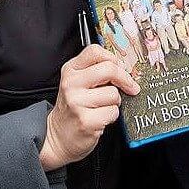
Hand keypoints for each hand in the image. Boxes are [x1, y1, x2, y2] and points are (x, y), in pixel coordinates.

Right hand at [39, 45, 139, 170]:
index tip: (120, 68)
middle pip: (109, 69)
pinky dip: (112, 116)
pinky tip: (100, 118)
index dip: (113, 58)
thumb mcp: (77, 83)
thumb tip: (124, 67)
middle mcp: (71, 84)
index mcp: (70, 70)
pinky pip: (113, 112)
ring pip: (114, 94)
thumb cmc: (73, 108)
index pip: (95, 51)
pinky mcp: (85, 121)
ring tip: (102, 107)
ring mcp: (77, 102)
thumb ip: (95, 71)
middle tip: (129, 87)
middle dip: (125, 79)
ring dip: (115, 102)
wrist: (58, 136)